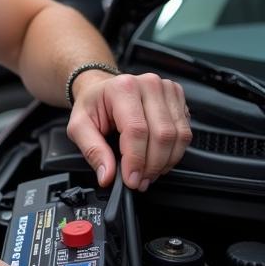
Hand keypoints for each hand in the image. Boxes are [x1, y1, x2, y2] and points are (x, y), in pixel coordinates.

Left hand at [66, 71, 191, 190]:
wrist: (102, 89)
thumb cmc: (93, 105)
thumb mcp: (79, 126)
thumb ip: (92, 150)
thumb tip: (107, 175)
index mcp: (123, 88)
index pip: (136, 130)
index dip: (136, 160)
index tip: (132, 179)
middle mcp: (149, 85)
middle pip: (162, 134)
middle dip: (152, 165)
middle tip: (140, 181)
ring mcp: (167, 90)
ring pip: (179, 135)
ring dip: (166, 162)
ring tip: (149, 173)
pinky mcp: (178, 99)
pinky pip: (185, 132)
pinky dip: (174, 152)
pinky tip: (159, 160)